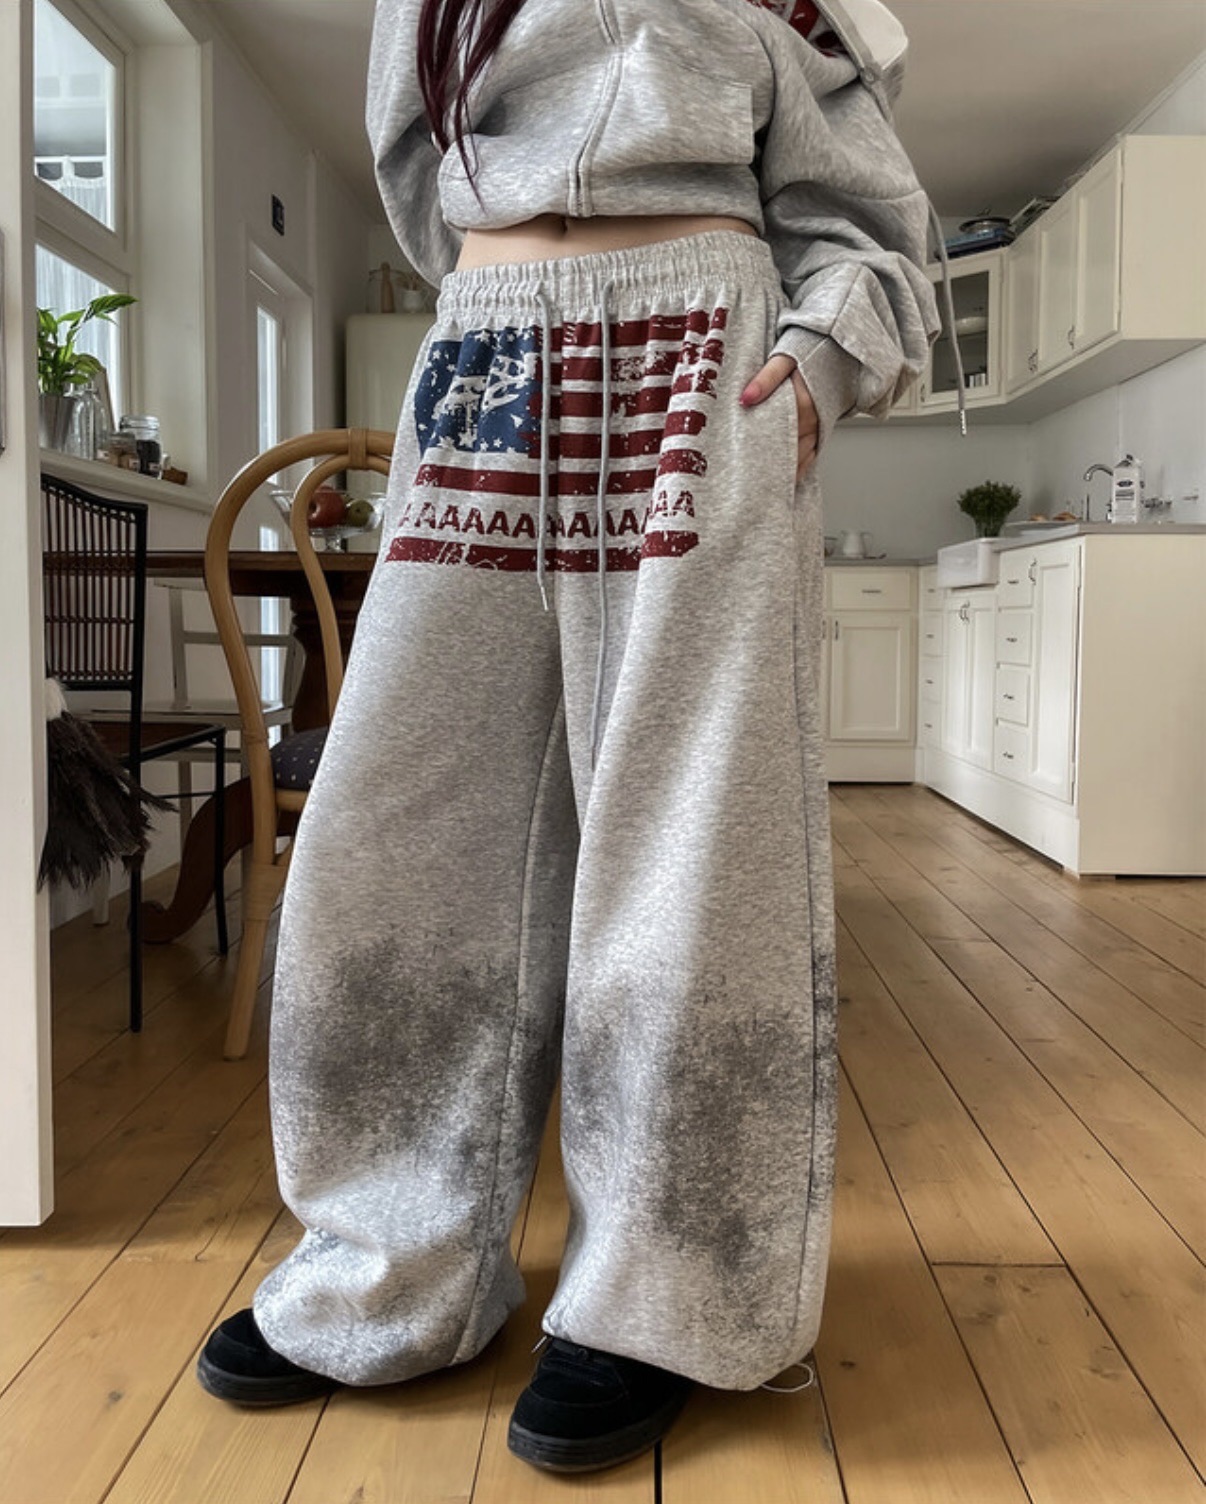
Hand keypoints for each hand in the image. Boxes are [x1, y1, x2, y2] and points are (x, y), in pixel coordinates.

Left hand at [741, 353, 818, 480]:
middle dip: (769, 465)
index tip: (743, 466)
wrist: (840, 349)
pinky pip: (812, 454)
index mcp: (802, 402)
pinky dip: (799, 468)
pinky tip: (786, 480)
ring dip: (784, 471)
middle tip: (749, 484)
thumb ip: (765, 378)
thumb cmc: (809, 350)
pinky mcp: (823, 428)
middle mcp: (813, 418)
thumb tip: (745, 398)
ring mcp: (819, 426)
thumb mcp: (784, 358)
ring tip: (764, 488)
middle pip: (787, 449)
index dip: (760, 451)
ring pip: (800, 456)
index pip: (776, 434)